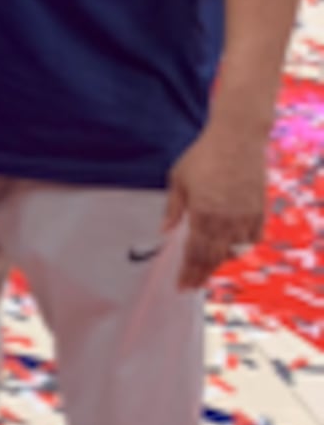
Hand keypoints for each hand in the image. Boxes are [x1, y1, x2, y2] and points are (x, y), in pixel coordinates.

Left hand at [165, 121, 269, 288]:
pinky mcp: (259, 211)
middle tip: (191, 286)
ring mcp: (245, 217)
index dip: (187, 272)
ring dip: (220, 263)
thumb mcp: (178, 179)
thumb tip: (164, 231)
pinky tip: (232, 251)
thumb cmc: (203, 155)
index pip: (194, 254)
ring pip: (233, 252)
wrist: (237, 138)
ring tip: (207, 270)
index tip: (180, 286)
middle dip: (200, 274)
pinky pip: (252, 239)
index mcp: (203, 215)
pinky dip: (241, 248)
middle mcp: (226, 221)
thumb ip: (173, 209)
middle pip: (213, 258)